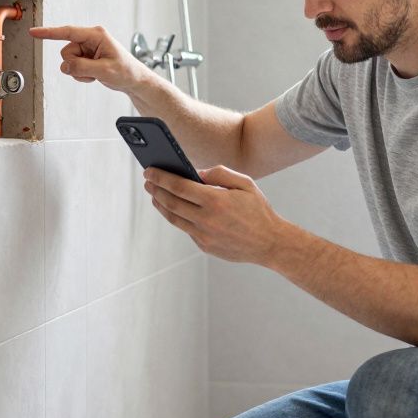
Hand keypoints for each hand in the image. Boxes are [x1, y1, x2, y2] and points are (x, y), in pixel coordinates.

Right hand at [29, 25, 149, 92]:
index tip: (34, 32)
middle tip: (92, 71)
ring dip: (79, 72)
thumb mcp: (104, 70)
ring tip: (95, 73)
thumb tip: (65, 66)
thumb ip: (82, 67)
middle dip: (76, 65)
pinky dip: (82, 75)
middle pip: (66, 52)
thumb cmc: (126, 71)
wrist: (133, 80)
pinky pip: (73, 67)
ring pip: (68, 61)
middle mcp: (90, 39)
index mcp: (96, 35)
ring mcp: (88, 48)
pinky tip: (94, 75)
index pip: (68, 32)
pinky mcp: (86, 57)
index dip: (49, 33)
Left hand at [143, 165, 296, 264]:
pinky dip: (177, 217)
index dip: (161, 177)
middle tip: (148, 181)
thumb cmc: (258, 210)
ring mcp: (204, 235)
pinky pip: (186, 229)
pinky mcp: (204, 246)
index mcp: (215, 200)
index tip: (149, 171)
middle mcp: (206, 219)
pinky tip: (173, 208)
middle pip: (171, 202)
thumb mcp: (245, 183)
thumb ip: (219, 174)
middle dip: (156, 190)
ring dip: (161, 204)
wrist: (270, 243)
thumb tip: (195, 173)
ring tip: (155, 195)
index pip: (179, 186)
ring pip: (174, 218)